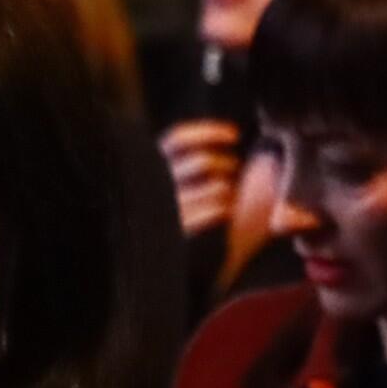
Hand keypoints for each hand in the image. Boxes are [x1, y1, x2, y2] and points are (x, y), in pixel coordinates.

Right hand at [160, 119, 243, 234]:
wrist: (161, 255)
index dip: (210, 132)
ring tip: (227, 198)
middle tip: (234, 172)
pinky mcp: (182, 230)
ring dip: (230, 190)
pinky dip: (227, 209)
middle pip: (203, 161)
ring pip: (218, 186)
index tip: (235, 135)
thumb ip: (192, 157)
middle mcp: (156, 184)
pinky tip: (223, 214)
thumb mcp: (174, 178)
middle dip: (228, 164)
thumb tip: (233, 135)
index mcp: (151, 166)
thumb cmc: (176, 207)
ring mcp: (168, 208)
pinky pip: (218, 210)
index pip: (179, 139)